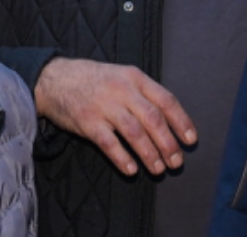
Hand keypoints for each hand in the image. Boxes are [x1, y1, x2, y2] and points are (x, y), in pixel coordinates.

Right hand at [34, 57, 195, 176]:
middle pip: (153, 118)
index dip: (181, 121)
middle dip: (168, 143)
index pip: (166, 100)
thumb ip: (144, 94)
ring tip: (159, 169)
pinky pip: (108, 143)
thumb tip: (171, 121)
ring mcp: (104, 106)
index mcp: (136, 78)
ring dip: (149, 153)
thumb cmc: (96, 80)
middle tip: (177, 162)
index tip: (191, 140)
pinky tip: (132, 170)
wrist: (56, 78)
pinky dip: (122, 158)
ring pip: (134, 132)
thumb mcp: (123, 76)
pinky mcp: (87, 121)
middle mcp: (122, 90)